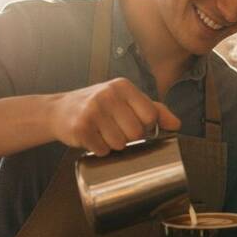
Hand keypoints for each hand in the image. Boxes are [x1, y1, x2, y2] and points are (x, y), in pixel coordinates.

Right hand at [50, 78, 180, 155]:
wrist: (59, 110)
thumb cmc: (98, 106)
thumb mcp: (125, 100)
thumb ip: (153, 109)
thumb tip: (177, 125)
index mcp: (123, 86)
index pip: (150, 116)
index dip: (145, 126)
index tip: (134, 124)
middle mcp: (108, 95)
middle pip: (136, 133)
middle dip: (129, 138)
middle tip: (116, 130)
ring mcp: (92, 110)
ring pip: (120, 144)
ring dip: (113, 145)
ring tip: (103, 134)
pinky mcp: (80, 127)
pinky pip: (102, 150)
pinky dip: (99, 150)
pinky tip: (92, 139)